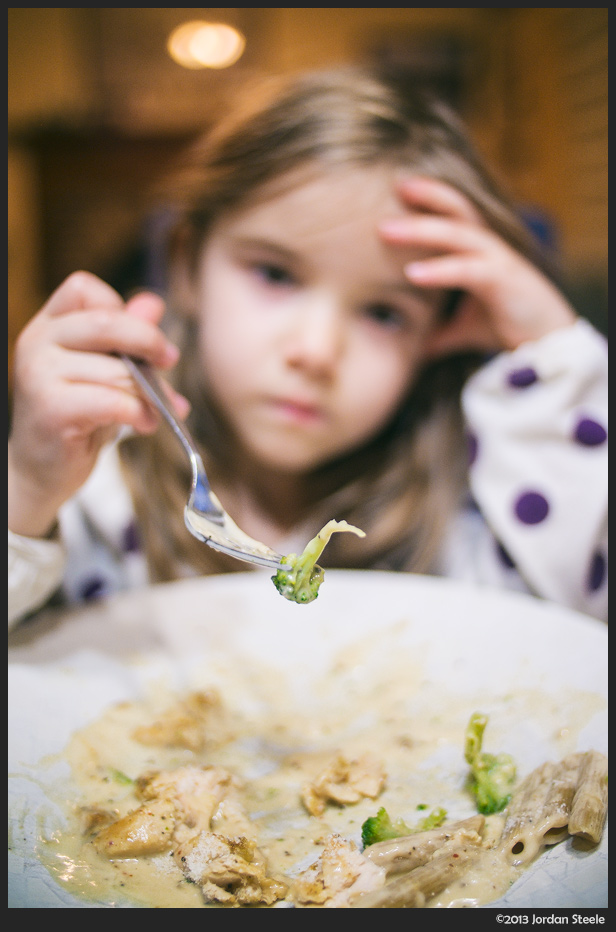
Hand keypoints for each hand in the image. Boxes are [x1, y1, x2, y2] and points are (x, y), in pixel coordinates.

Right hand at [8, 271, 187, 537]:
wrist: (42, 472)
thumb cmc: (78, 419)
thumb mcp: (105, 372)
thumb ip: (126, 338)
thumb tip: (153, 303)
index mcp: (48, 326)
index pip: (83, 289)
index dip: (120, 308)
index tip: (144, 338)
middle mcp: (37, 343)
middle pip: (106, 322)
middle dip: (148, 341)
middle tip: (170, 359)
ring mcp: (39, 374)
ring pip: (117, 370)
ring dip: (150, 392)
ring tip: (158, 410)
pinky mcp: (52, 409)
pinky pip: (113, 400)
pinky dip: (139, 412)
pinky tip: (145, 424)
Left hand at [378, 176, 576, 356]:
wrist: (547, 347)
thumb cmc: (509, 328)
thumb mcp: (464, 329)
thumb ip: (439, 331)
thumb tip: (411, 347)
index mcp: (482, 251)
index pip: (455, 215)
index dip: (429, 199)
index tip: (396, 189)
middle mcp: (491, 248)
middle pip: (457, 210)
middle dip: (427, 196)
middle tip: (395, 186)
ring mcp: (499, 261)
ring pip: (458, 234)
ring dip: (421, 230)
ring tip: (387, 231)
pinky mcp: (505, 281)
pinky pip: (467, 270)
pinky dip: (438, 270)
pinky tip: (411, 274)